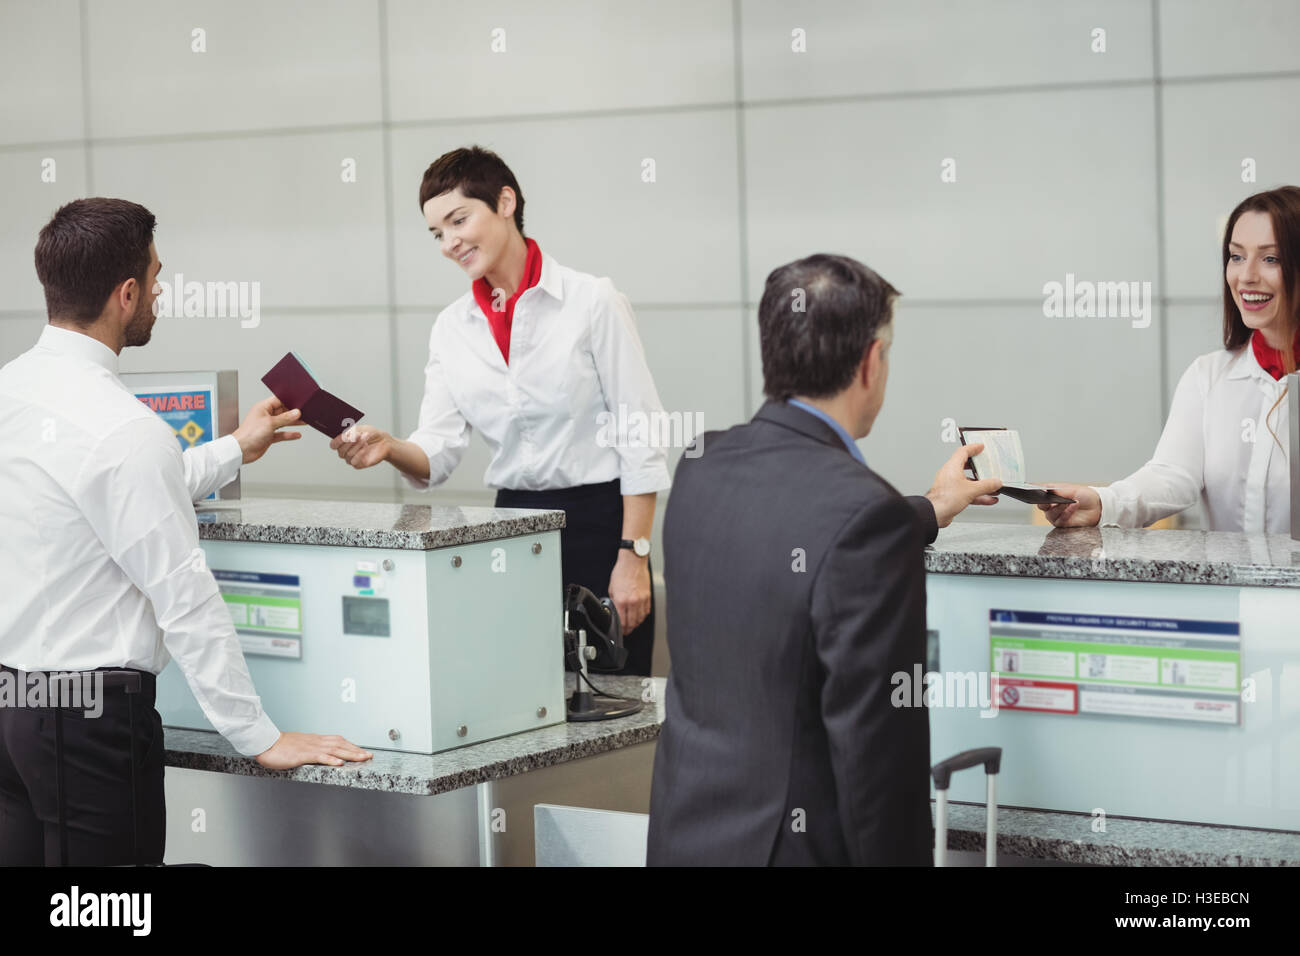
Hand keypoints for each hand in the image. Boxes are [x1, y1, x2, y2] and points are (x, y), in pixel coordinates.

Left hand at [232, 397, 301, 463]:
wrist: (242, 450)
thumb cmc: (249, 434)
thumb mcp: (270, 423)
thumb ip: (285, 418)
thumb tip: (296, 413)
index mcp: (262, 408)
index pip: (278, 400)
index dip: (289, 401)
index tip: (299, 403)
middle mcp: (265, 416)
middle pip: (282, 411)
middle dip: (293, 413)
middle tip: (304, 413)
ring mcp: (267, 426)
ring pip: (283, 422)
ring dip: (293, 423)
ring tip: (304, 421)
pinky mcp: (269, 436)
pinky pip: (282, 434)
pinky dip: (289, 434)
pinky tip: (296, 435)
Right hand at [256, 732, 372, 769]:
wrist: (266, 742)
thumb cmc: (280, 746)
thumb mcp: (300, 746)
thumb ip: (311, 749)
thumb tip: (321, 755)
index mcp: (315, 740)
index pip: (338, 741)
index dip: (352, 746)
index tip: (362, 751)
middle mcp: (316, 741)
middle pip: (341, 744)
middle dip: (356, 750)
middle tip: (369, 756)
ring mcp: (310, 747)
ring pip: (335, 749)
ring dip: (350, 754)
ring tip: (362, 758)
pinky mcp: (303, 755)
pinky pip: (320, 756)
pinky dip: (331, 759)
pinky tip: (339, 763)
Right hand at [330, 424, 392, 468]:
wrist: (383, 441)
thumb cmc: (370, 434)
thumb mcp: (360, 429)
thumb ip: (350, 432)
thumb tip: (343, 436)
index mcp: (342, 442)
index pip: (333, 445)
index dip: (337, 441)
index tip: (345, 436)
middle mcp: (345, 451)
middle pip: (341, 450)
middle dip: (350, 441)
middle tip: (359, 435)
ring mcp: (351, 458)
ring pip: (348, 455)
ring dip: (357, 446)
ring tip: (365, 439)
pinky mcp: (358, 464)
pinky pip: (354, 462)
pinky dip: (360, 454)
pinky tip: (366, 448)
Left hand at [607, 550, 650, 633]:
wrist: (633, 561)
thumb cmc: (622, 572)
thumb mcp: (612, 588)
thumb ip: (614, 602)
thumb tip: (614, 611)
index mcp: (621, 600)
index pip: (622, 621)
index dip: (621, 628)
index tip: (621, 630)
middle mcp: (632, 601)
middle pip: (632, 622)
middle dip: (629, 629)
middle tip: (626, 630)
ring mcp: (642, 599)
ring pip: (640, 618)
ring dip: (636, 623)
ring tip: (632, 624)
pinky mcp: (648, 596)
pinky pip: (646, 611)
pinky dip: (642, 615)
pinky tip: (639, 615)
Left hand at [925, 444, 1002, 528]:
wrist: (935, 514)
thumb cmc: (945, 498)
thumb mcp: (971, 490)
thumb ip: (986, 485)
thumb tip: (996, 482)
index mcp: (952, 467)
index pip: (963, 452)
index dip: (973, 448)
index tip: (981, 447)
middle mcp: (950, 474)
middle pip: (966, 466)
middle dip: (979, 467)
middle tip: (987, 465)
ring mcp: (951, 485)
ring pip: (968, 482)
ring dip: (981, 485)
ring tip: (993, 487)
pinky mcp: (952, 496)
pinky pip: (968, 492)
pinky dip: (978, 495)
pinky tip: (988, 499)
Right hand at [1036, 482, 1101, 526]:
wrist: (1097, 505)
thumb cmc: (1085, 496)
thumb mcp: (1071, 489)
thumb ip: (1058, 490)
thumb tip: (1046, 488)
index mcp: (1052, 495)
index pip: (1040, 493)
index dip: (1037, 492)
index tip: (1039, 490)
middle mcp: (1052, 506)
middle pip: (1041, 505)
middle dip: (1043, 502)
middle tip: (1047, 499)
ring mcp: (1057, 515)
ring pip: (1050, 514)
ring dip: (1059, 507)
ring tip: (1068, 502)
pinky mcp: (1063, 523)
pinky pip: (1061, 519)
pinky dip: (1067, 512)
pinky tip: (1074, 505)